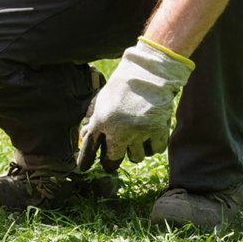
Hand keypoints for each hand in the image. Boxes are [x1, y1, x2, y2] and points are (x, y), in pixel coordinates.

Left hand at [77, 39, 193, 172]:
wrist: (150, 73)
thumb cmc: (124, 84)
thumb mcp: (103, 99)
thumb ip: (96, 119)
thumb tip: (87, 135)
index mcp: (102, 121)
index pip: (89, 148)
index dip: (86, 160)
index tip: (84, 168)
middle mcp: (119, 130)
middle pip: (113, 160)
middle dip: (111, 162)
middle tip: (113, 160)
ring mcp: (139, 132)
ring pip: (136, 157)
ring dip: (134, 152)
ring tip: (136, 140)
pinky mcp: (158, 131)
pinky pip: (155, 150)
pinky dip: (152, 146)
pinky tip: (151, 137)